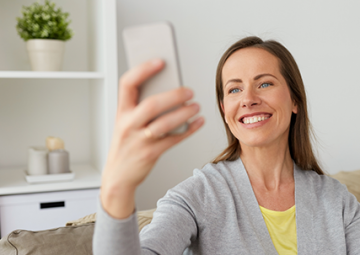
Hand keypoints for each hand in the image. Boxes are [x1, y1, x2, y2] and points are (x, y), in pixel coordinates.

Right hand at [100, 59, 203, 217]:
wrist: (118, 177)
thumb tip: (172, 90)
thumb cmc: (127, 144)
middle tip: (189, 90)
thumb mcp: (128, 122)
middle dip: (173, 96)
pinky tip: (198, 122)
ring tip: (196, 106)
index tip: (161, 61)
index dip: (143, 70)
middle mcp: (128, 124)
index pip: (127, 84)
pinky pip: (173, 139)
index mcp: (122, 111)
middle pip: (151, 105)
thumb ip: (143, 107)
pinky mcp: (150, 153)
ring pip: (164, 124)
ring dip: (183, 113)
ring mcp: (138, 140)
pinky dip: (188, 130)